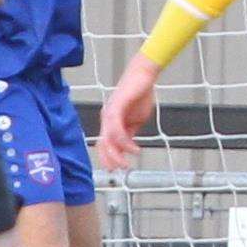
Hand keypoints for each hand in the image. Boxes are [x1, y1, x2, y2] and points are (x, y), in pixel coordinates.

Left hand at [97, 53, 160, 169]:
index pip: (104, 144)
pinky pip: (116, 129)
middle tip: (122, 169)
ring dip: (117, 154)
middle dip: (110, 160)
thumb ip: (130, 131)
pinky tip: (134, 149)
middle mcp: (106, 119)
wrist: (143, 76)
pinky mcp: (115, 108)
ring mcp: (109, 113)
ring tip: (128, 162)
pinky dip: (124, 142)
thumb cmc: (140, 94)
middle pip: (102, 145)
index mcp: (110, 122)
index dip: (108, 158)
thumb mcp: (137, 119)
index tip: (117, 169)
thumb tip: (128, 146)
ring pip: (107, 140)